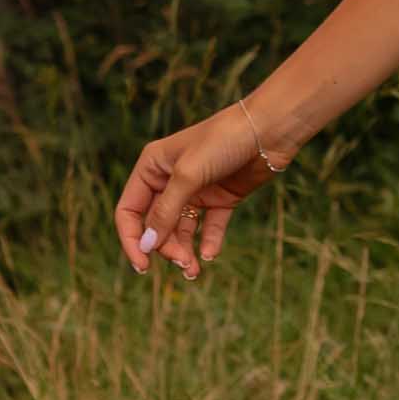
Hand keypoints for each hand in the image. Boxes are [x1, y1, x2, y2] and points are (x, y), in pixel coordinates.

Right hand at [115, 102, 281, 279]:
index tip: (142, 265)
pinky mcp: (221, 197)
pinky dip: (208, 242)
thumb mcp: (188, 176)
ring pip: (181, 229)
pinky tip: (210, 254)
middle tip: (182, 262)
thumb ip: (166, 211)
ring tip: (194, 270)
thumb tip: (147, 244)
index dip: (132, 239)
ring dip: (185, 250)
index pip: (129, 210)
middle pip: (156, 224)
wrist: (269, 129)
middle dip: (166, 247)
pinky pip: (209, 226)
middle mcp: (170, 179)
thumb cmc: (223, 141)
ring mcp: (196, 190)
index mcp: (152, 167)